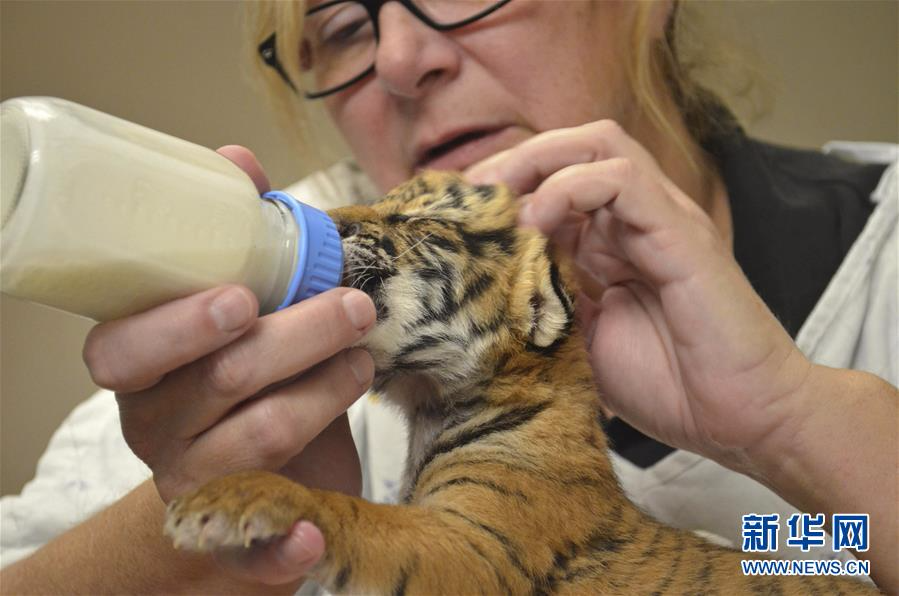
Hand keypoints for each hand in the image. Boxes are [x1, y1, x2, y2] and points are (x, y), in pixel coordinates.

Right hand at [82, 145, 375, 584]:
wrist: (246, 476)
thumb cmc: (242, 376)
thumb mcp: (234, 312)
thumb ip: (233, 239)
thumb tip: (237, 160)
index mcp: (142, 369)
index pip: (125, 349)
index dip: (179, 324)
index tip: (241, 297)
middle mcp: (156, 427)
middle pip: (218, 382)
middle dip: (293, 339)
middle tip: (351, 306)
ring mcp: (194, 483)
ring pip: (259, 438)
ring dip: (324, 393)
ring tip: (364, 360)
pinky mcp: (233, 536)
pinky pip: (252, 553)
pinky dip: (281, 548)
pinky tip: (310, 535)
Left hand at [466, 121, 811, 473]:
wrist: (741, 419)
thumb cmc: (666, 384)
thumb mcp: (579, 340)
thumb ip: (541, 301)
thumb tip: (482, 286)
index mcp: (609, 242)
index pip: (552, 180)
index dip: (502, 187)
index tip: (457, 216)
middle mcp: (634, 220)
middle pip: (572, 147)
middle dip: (513, 160)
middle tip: (469, 196)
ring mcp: (661, 220)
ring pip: (598, 145)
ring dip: (536, 162)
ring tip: (497, 199)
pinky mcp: (683, 234)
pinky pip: (625, 181)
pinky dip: (573, 187)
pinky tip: (539, 220)